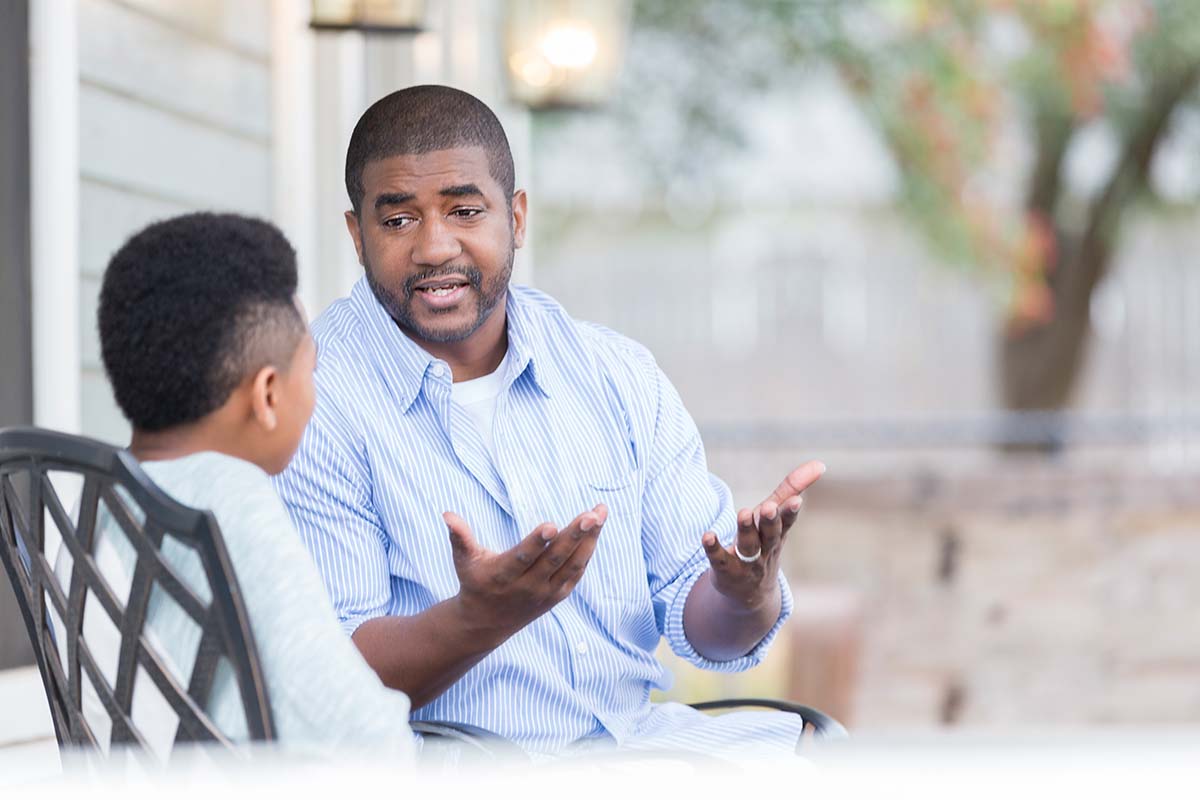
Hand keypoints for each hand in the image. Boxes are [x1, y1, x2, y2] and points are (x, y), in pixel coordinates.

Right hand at [444, 505, 607, 644]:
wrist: (487, 623)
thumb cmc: (475, 581)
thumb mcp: (464, 561)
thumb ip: (459, 537)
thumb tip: (447, 514)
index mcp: (504, 575)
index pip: (524, 557)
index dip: (537, 542)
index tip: (551, 525)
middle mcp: (528, 586)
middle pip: (555, 559)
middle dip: (574, 536)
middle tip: (590, 515)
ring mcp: (546, 592)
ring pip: (572, 565)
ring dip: (588, 539)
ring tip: (600, 513)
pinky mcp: (558, 595)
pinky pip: (577, 571)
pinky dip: (588, 551)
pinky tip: (596, 529)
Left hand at [700, 461, 824, 610]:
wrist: (750, 594)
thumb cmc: (765, 544)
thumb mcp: (777, 517)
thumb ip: (792, 488)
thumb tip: (820, 464)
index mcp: (777, 533)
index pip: (786, 522)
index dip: (790, 512)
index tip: (796, 501)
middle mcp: (764, 549)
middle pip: (769, 535)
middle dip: (770, 521)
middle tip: (769, 507)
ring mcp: (746, 562)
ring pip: (748, 546)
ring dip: (745, 530)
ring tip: (743, 513)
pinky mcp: (725, 570)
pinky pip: (719, 560)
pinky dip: (713, 548)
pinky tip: (707, 536)